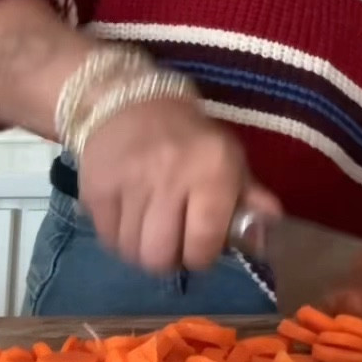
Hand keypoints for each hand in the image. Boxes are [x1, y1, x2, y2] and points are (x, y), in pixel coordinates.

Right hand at [78, 94, 280, 273]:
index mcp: (212, 170)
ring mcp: (129, 182)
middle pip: (160, 256)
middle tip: (172, 243)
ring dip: (143, 250)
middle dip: (169, 259)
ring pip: (132, 252)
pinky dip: (119, 238)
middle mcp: (170, 176)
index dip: (202, 256)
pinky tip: (130, 220)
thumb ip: (249, 198)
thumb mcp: (228, 159)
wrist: (130, 102)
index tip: (200, 247)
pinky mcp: (96, 188)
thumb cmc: (190, 138)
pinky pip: (107, 239)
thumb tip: (266, 235)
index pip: (204, 242)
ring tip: (151, 231)